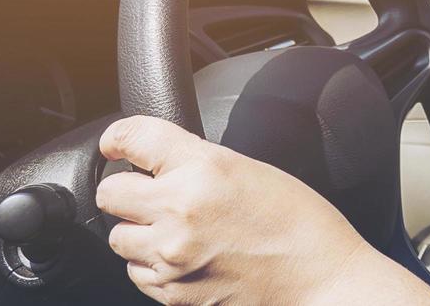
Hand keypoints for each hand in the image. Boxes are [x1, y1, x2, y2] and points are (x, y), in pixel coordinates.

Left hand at [97, 116, 429, 305]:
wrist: (319, 275)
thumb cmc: (298, 220)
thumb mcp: (251, 169)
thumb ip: (199, 162)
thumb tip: (156, 163)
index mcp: (204, 168)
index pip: (133, 139)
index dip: (118, 139)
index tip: (116, 145)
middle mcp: (180, 210)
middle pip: (110, 193)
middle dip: (127, 189)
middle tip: (152, 191)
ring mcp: (172, 255)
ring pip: (118, 236)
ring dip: (139, 230)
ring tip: (177, 228)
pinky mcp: (171, 291)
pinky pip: (135, 271)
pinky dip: (151, 263)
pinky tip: (186, 255)